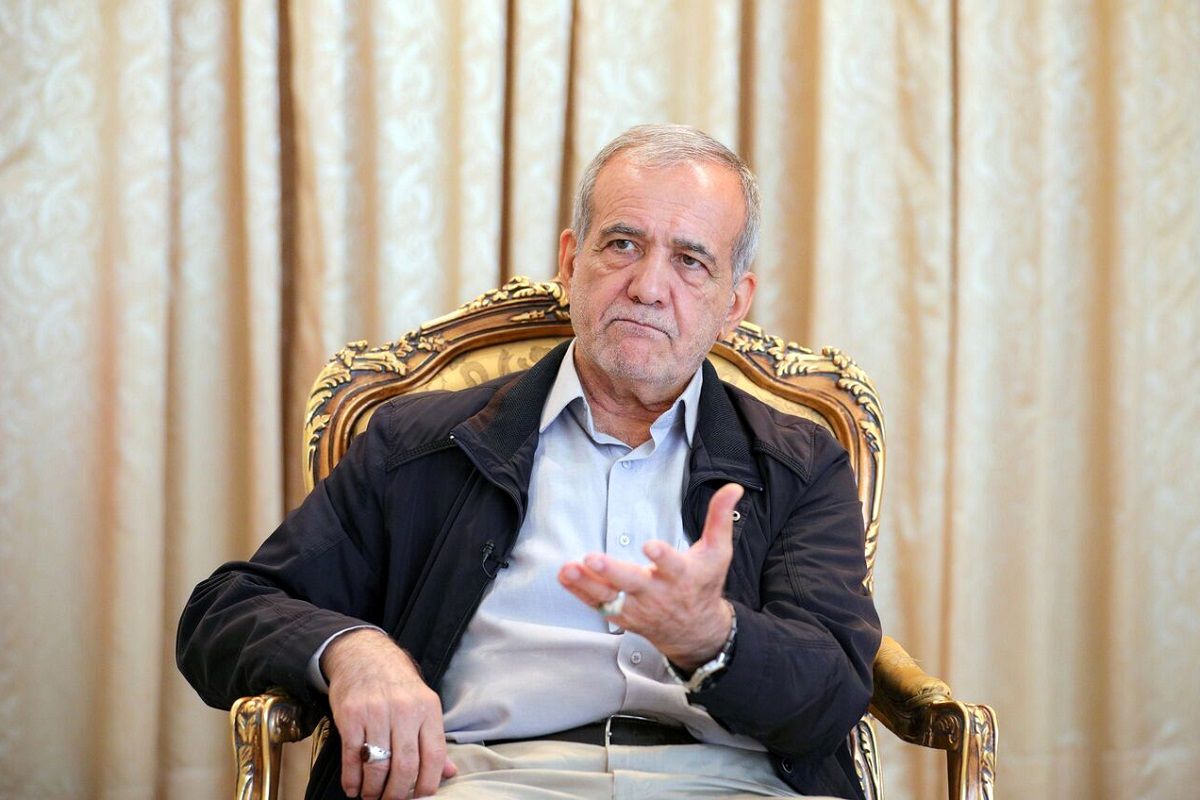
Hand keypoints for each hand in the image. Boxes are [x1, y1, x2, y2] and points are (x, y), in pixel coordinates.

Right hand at [321, 629, 457, 798]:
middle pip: (405, 765)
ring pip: (378, 764)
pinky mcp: (350, 715)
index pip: (434, 755)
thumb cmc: (396, 683)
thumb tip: (449, 773)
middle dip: (398, 793)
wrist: (363, 654)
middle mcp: (404, 710)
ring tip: (372, 796)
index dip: (428, 784)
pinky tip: (354, 788)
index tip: (419, 797)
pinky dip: (352, 778)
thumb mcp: (422, 704)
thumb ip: (434, 740)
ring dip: (374, 790)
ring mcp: (376, 712)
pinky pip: (352, 756)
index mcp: (428, 708)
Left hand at [557, 482, 741, 669]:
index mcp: (682, 576)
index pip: (672, 566)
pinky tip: (565, 575)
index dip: (662, 557)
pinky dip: (580, 591)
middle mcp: (658, 594)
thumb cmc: (703, 585)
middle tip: (592, 559)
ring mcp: (638, 607)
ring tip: (569, 569)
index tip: (650, 546)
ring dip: (586, 583)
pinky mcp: (622, 615)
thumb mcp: (717, 552)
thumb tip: (733, 487)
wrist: (696, 632)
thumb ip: (720, 518)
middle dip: (612, 571)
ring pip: (609, 597)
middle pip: (632, 583)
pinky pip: (598, 604)